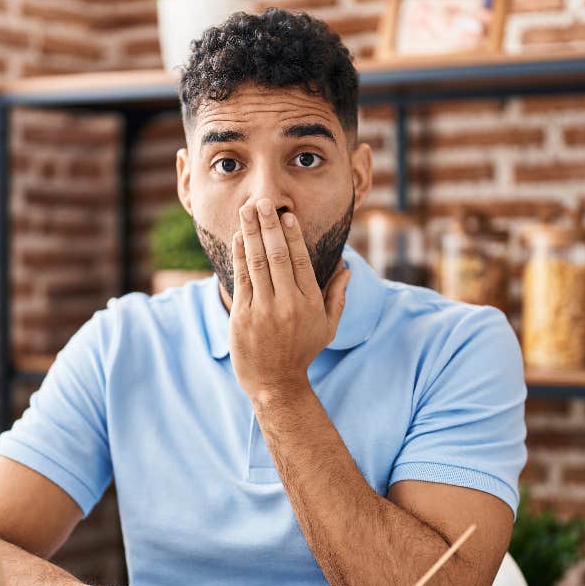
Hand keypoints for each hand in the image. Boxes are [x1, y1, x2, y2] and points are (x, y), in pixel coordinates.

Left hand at [229, 198, 350, 404]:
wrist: (274, 382)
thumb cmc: (302, 352)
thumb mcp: (327, 327)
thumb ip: (337, 296)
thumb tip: (347, 269)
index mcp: (310, 303)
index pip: (301, 260)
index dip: (293, 235)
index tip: (287, 215)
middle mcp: (287, 304)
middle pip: (278, 256)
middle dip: (269, 226)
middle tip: (264, 202)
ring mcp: (263, 310)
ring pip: (257, 263)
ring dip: (251, 234)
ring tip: (247, 211)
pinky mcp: (243, 316)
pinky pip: (241, 279)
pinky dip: (239, 255)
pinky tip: (237, 237)